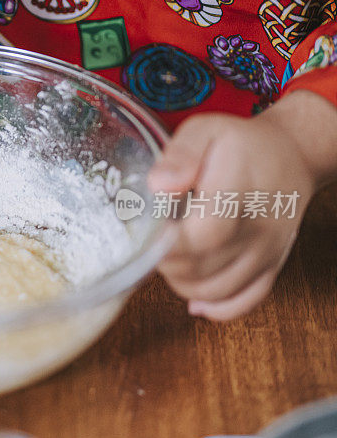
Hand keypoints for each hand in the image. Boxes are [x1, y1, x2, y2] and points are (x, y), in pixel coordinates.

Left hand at [148, 91, 336, 319]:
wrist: (292, 155)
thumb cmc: (240, 143)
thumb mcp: (206, 130)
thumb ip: (180, 154)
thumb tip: (158, 186)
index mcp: (237, 193)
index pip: (203, 236)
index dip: (168, 244)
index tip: (146, 234)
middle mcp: (256, 230)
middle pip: (201, 268)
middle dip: (164, 260)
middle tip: (153, 238)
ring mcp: (266, 253)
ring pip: (214, 290)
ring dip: (181, 281)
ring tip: (171, 256)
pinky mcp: (271, 266)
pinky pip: (244, 302)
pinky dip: (215, 307)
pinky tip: (194, 300)